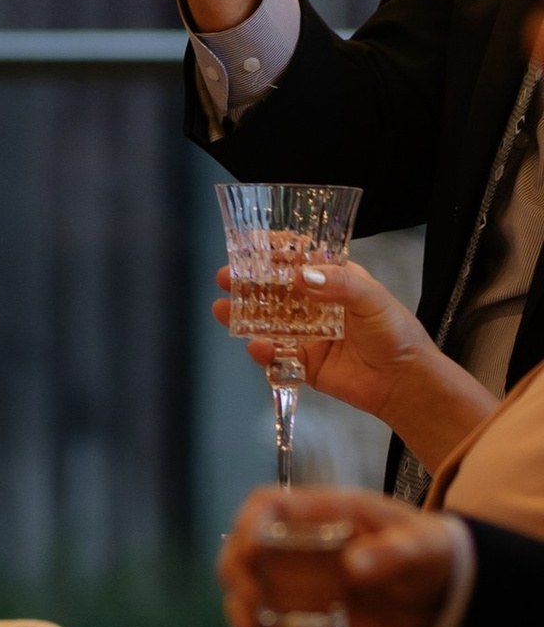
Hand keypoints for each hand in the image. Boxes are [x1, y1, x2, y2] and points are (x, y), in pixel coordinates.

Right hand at [211, 256, 432, 418]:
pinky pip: (277, 356)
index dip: (273, 249)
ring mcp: (307, 335)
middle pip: (273, 289)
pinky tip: (257, 348)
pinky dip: (263, 352)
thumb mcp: (372, 299)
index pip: (298, 258)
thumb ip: (339, 284)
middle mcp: (315, 305)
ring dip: (243, 315)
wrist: (406, 384)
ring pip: (267, 321)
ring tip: (221, 310)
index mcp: (333, 281)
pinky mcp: (304, 364)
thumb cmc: (395, 333)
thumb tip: (301, 275)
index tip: (249, 242)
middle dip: (246, 282)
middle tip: (224, 277)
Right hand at [217, 482, 461, 626]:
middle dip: (236, 575)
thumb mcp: (424, 547)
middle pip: (242, 551)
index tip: (251, 549)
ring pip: (251, 596)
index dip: (248, 523)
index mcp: (322, 514)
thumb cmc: (433, 553)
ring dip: (245, 615)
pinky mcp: (315, 623)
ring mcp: (304, 586)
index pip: (265, 506)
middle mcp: (301, 548)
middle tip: (253, 602)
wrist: (449, 596)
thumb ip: (392, 552)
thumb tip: (354, 566)